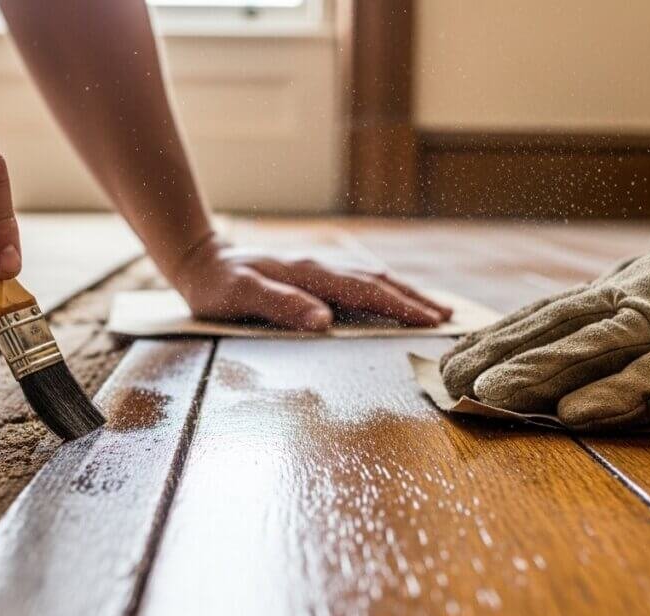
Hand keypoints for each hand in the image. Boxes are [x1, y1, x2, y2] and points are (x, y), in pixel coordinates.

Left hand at [170, 234, 452, 330]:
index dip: (399, 307)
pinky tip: (393, 295)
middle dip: (415, 299)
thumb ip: (281, 306)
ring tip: (434, 307)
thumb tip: (324, 322)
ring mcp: (319, 267)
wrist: (200, 258)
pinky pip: (358, 280)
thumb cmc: (216, 285)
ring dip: (404, 292)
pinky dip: (384, 288)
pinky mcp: (314, 273)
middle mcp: (320, 266)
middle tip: (449, 318)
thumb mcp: (240, 297)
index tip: (429, 321)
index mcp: (309, 274)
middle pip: (378, 281)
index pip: (364, 292)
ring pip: (372, 278)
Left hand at [441, 185, 649, 430]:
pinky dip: (613, 395)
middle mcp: (638, 298)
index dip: (495, 337)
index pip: (545, 314)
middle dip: (496, 355)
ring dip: (536, 372)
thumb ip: (618, 316)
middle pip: (554, 328)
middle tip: (445, 382)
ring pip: (593, 347)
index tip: (450, 359)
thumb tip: (566, 348)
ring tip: (486, 394)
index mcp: (623, 288)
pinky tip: (572, 413)